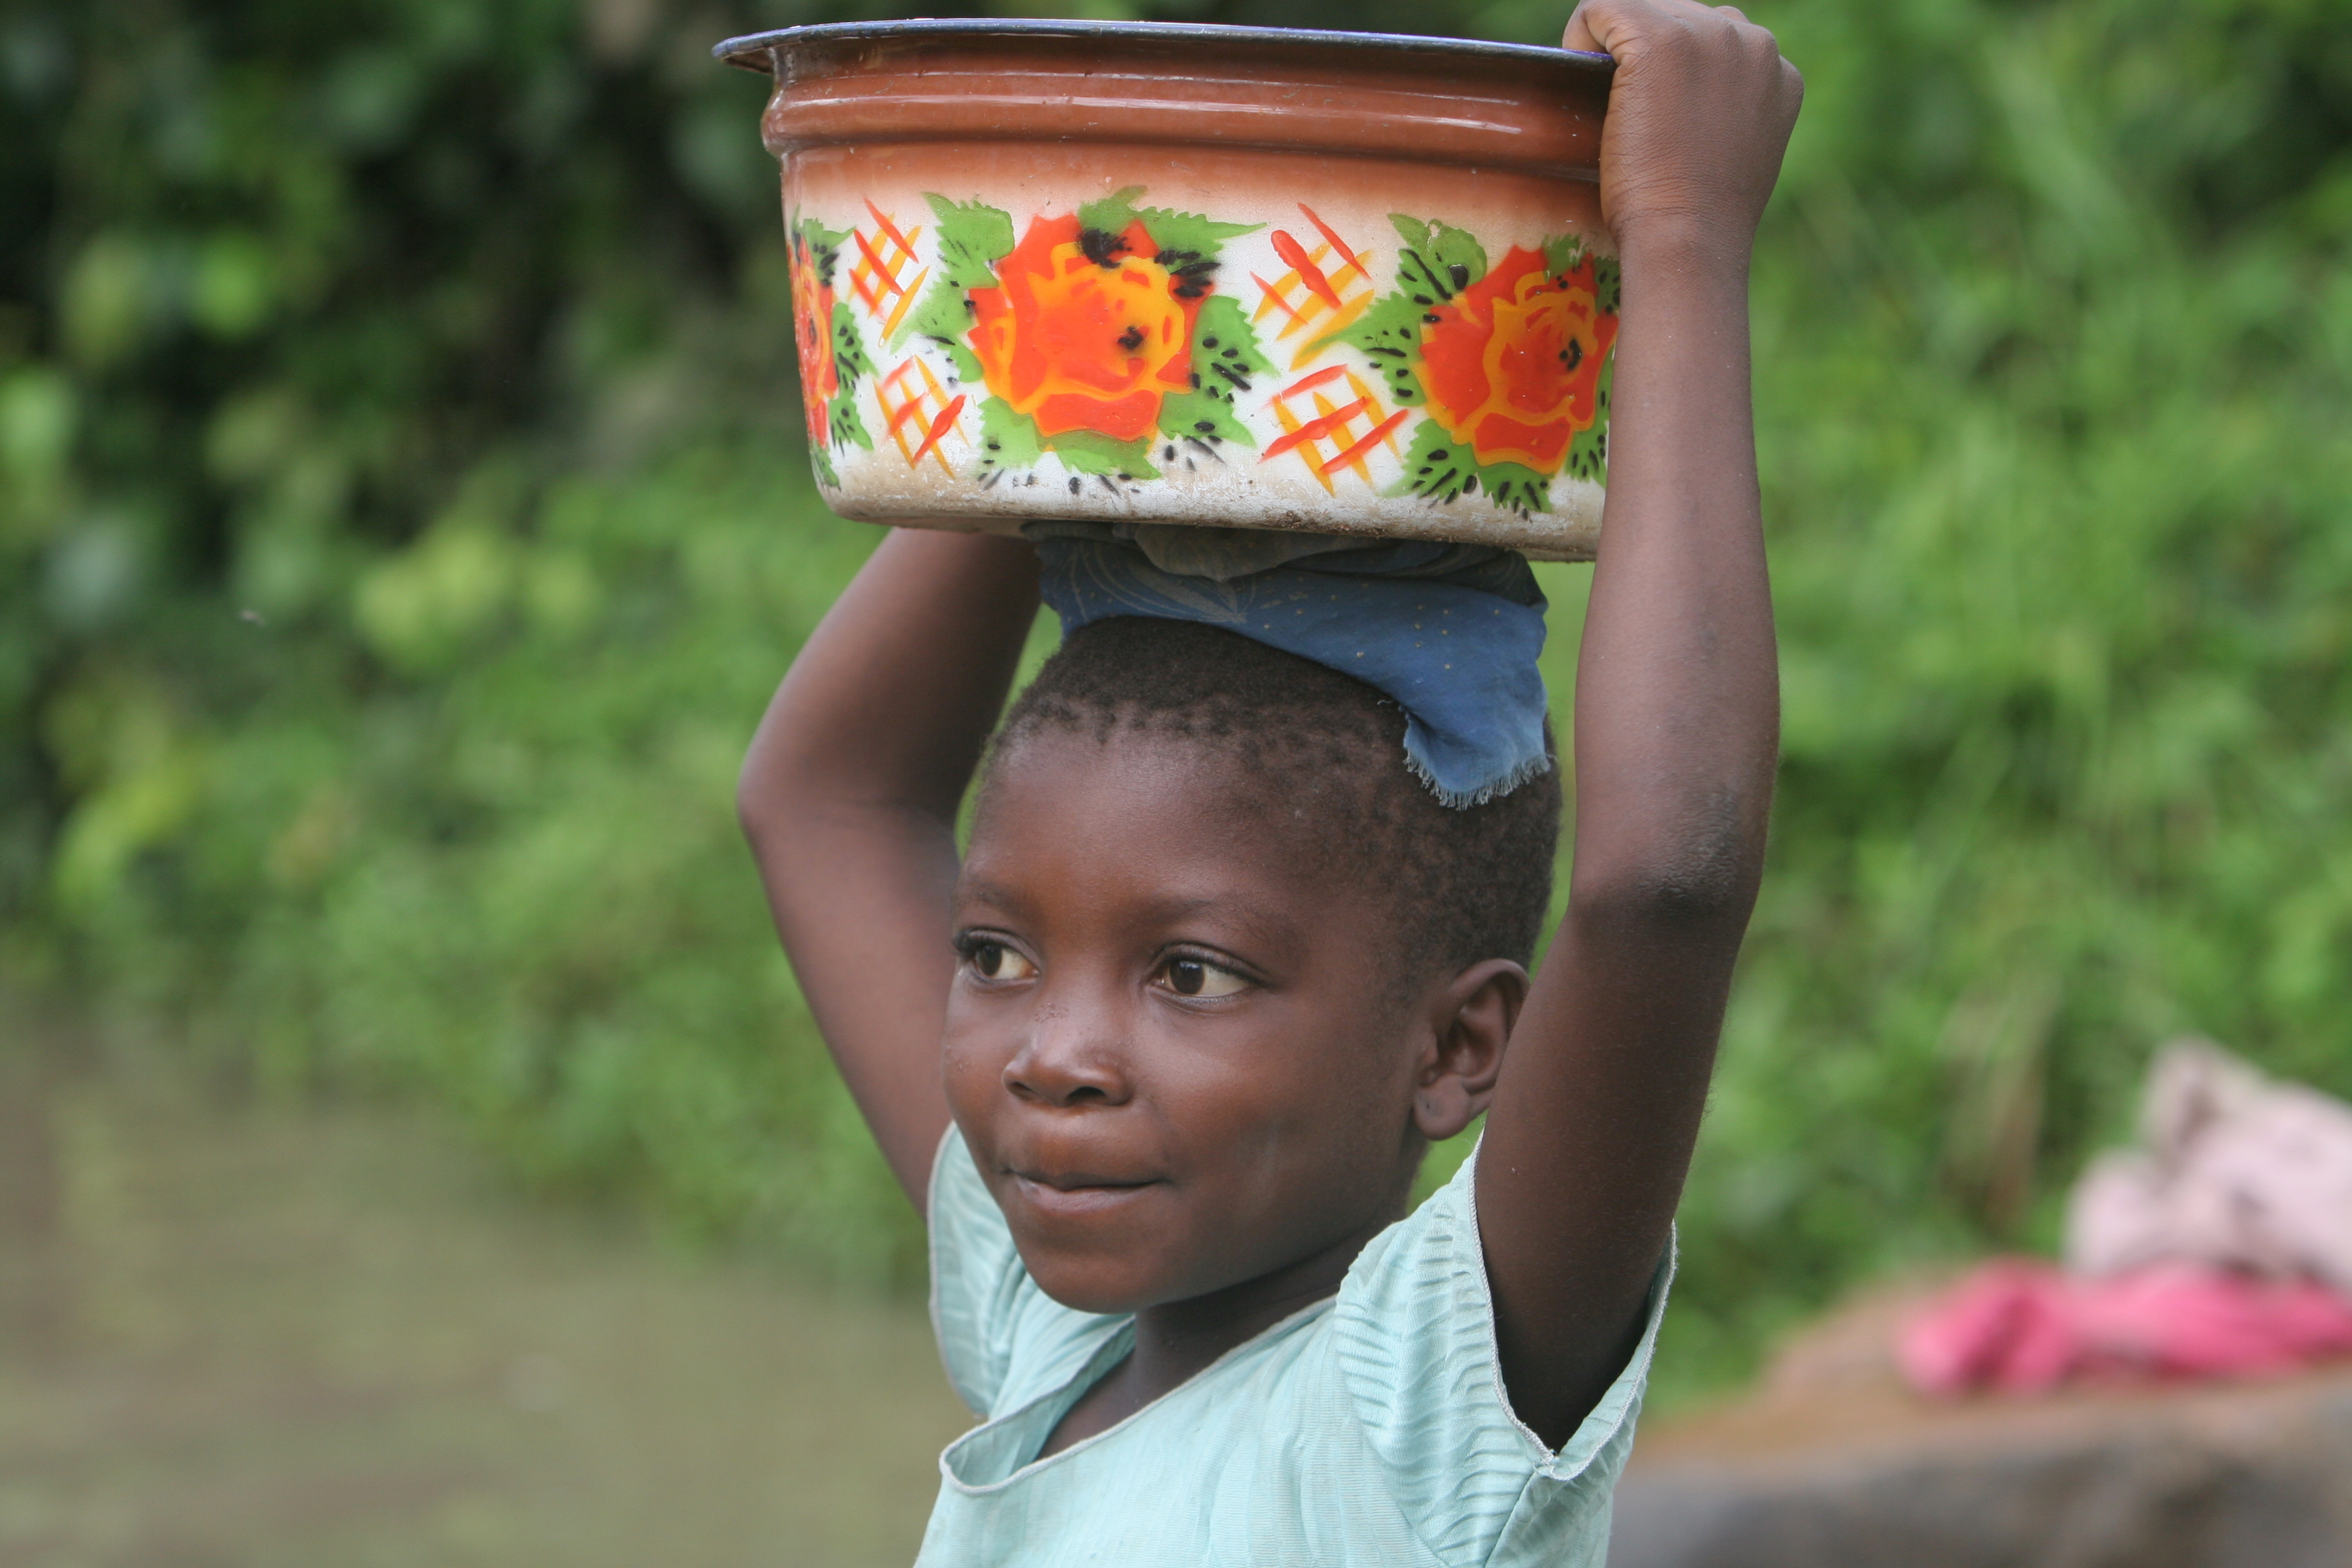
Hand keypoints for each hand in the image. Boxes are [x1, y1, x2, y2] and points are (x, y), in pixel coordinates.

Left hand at [1564, 0, 1802, 260]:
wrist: (1689, 239)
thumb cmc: (1700, 222)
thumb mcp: (1734, 159)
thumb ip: (1724, 117)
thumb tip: (1686, 110)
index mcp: (1777, 71)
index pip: (1714, 41)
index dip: (1673, 70)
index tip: (1651, 109)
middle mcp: (1753, 42)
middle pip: (1678, 15)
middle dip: (1640, 52)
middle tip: (1618, 107)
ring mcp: (1710, 35)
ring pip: (1641, 8)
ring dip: (1612, 43)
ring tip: (1598, 97)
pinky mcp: (1660, 39)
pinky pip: (1601, 7)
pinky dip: (1581, 35)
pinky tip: (1577, 73)